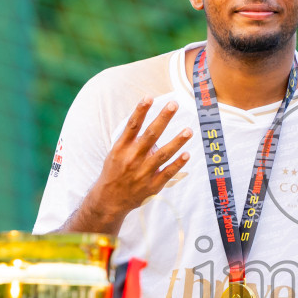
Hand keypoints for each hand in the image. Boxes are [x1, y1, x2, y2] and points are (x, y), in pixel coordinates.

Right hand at [65, 99, 190, 234]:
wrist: (109, 200)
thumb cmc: (114, 171)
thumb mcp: (116, 153)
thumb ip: (132, 140)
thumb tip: (151, 125)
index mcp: (121, 148)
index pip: (132, 125)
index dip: (140, 110)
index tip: (149, 97)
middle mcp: (133, 158)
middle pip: (150, 135)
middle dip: (163, 119)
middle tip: (174, 104)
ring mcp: (143, 172)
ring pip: (163, 154)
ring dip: (177, 141)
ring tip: (188, 130)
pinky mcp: (152, 185)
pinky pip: (167, 173)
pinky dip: (177, 164)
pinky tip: (187, 154)